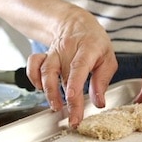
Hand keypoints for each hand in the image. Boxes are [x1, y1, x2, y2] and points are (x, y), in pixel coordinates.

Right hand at [26, 9, 117, 127]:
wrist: (76, 24)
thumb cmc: (94, 43)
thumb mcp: (108, 58)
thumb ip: (102, 81)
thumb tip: (99, 102)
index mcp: (87, 48)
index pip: (78, 67)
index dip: (74, 85)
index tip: (73, 102)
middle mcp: (68, 50)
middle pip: (62, 74)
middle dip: (65, 99)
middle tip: (72, 118)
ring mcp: (54, 52)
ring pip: (45, 70)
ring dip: (49, 91)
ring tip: (56, 106)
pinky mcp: (44, 56)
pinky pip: (33, 65)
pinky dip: (34, 77)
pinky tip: (41, 88)